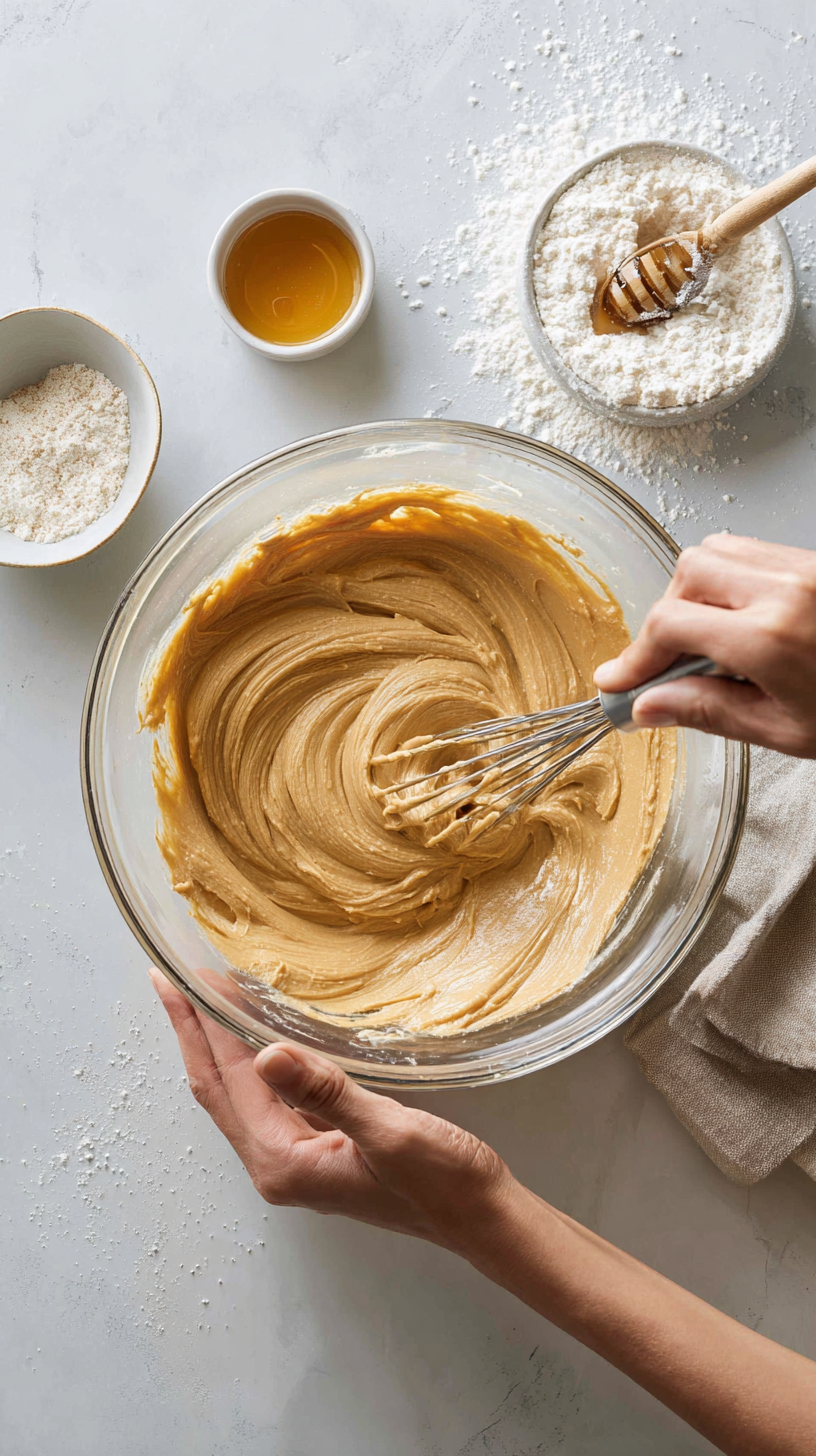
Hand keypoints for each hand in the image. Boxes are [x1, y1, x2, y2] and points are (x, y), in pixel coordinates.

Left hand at [150, 969, 512, 1254]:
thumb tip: (266, 1054)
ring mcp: (294, 1158)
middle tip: (173, 978)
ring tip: (204, 996)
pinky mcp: (315, 1148)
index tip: (185, 979)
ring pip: (239, 1093)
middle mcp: (276, 1164)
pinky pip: (268, 1097)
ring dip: (220, 1044)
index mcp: (282, 1161)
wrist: (481, 1216)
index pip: (226, 1083)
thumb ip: (326, 1093)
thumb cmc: (441, 1180)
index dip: (205, 1028)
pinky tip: (257, 1032)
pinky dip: (252, 1059)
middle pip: (218, 1089)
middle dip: (194, 1033)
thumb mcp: (388, 1131)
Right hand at [594, 534, 815, 755]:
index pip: (671, 625)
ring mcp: (804, 567)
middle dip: (668, 617)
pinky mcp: (815, 561)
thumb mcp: (787, 730)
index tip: (621, 680)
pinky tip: (742, 620)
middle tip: (671, 662)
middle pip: (688, 573)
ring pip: (717, 550)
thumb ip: (712, 712)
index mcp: (772, 637)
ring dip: (698, 591)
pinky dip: (732, 580)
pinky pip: (753, 551)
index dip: (636, 656)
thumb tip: (651, 704)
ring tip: (710, 637)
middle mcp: (787, 588)